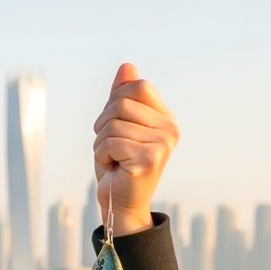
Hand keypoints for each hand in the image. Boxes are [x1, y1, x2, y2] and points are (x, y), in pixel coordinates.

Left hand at [92, 63, 179, 235]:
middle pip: (121, 104)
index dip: (115, 103)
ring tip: (113, 160)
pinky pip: (109, 143)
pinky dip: (101, 156)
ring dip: (101, 144)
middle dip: (103, 126)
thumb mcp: (116, 126)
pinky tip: (113, 169)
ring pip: (112, 124)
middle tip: (111, 148)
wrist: (120, 204)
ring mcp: (162, 144)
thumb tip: (127, 65)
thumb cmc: (117, 165)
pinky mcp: (149, 158)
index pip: (138, 86)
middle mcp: (169, 129)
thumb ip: (122, 97)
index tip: (114, 126)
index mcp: (165, 118)